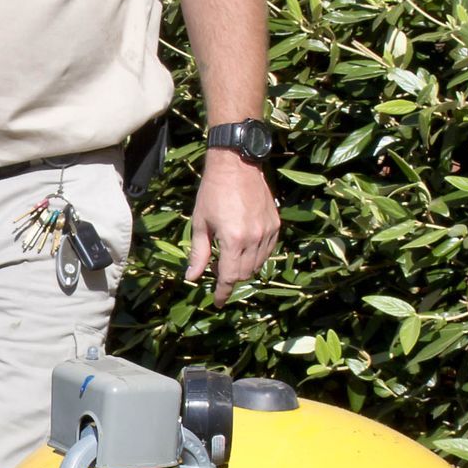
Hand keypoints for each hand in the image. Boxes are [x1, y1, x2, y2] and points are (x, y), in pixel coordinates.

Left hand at [185, 149, 279, 303]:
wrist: (237, 165)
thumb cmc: (213, 192)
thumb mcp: (200, 223)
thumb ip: (198, 253)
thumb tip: (192, 278)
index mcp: (233, 240)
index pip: (228, 277)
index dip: (222, 292)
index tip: (217, 302)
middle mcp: (254, 239)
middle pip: (244, 274)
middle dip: (230, 278)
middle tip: (217, 271)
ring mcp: (268, 232)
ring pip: (257, 264)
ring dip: (243, 268)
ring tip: (229, 258)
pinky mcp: (276, 224)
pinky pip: (268, 251)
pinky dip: (256, 256)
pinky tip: (244, 248)